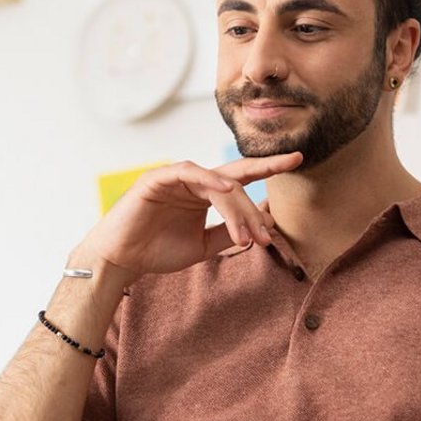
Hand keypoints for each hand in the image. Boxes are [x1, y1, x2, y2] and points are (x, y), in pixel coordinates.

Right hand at [73, 153, 301, 281]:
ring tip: (248, 236)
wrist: (121, 260)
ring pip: (217, 182)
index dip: (269, 168)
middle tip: (283, 190)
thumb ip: (229, 233)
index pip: (242, 178)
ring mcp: (176, 176)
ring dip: (237, 208)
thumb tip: (266, 225)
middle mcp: (193, 181)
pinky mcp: (158, 178)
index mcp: (204, 193)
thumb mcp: (203, 246)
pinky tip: (226, 191)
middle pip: (236, 177)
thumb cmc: (157, 251)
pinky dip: (208, 181)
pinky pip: (188, 172)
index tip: (298, 160)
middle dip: (264, 174)